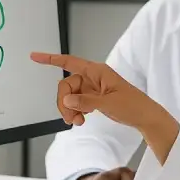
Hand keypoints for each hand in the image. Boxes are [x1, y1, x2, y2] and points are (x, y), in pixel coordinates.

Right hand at [31, 51, 179, 163]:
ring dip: (69, 109)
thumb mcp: (109, 104)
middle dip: (64, 102)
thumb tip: (67, 100)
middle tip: (70, 119)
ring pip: (70, 96)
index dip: (51, 59)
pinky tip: (81, 120)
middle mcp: (93, 77)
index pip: (69, 62)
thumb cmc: (133, 105)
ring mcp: (93, 88)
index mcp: (97, 71)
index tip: (34, 56)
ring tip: (77, 122)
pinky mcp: (94, 98)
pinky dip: (75, 112)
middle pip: (66, 85)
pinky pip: (76, 102)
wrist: (145, 117)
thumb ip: (86, 101)